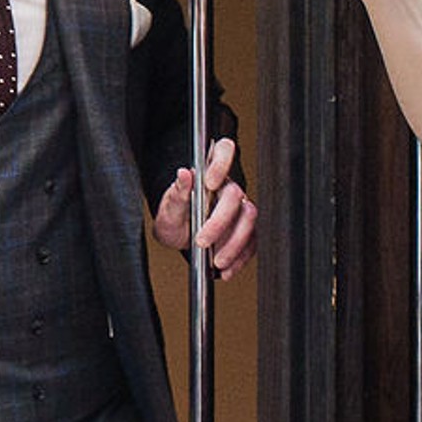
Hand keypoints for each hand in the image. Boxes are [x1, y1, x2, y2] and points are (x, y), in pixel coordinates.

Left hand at [150, 137, 254, 271]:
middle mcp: (229, 189)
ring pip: (250, 220)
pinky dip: (239, 259)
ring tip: (215, 260)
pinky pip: (252, 243)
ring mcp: (241, 210)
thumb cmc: (174, 218)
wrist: (181, 239)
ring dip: (233, 244)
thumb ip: (177, 193)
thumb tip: (183, 173)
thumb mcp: (168, 208)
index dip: (221, 163)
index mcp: (209, 174)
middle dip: (220, 222)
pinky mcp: (248, 232)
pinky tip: (225, 270)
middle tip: (201, 241)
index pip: (224, 151)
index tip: (209, 183)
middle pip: (236, 196)